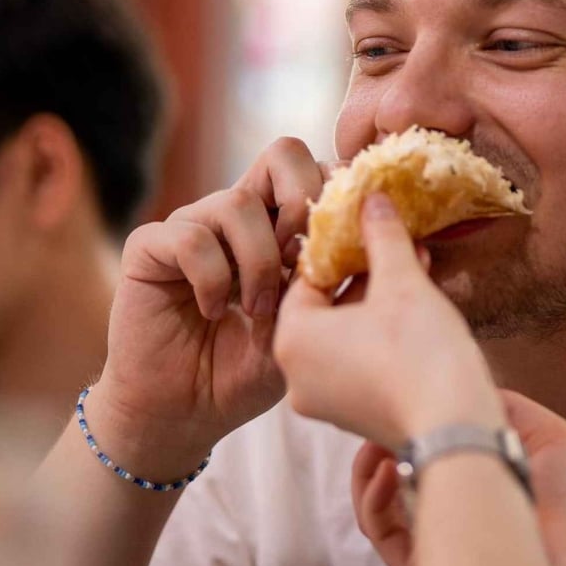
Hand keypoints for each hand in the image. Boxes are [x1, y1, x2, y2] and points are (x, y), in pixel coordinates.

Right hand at [89, 138, 332, 473]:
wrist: (185, 412)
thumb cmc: (248, 371)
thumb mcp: (311, 330)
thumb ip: (347, 288)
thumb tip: (415, 251)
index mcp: (278, 223)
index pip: (318, 169)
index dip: (338, 198)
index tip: (341, 254)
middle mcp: (237, 212)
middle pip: (283, 153)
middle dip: (303, 206)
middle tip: (300, 265)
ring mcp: (192, 223)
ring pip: (238, 202)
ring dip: (259, 263)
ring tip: (257, 310)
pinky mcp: (150, 246)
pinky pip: (192, 238)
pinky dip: (212, 280)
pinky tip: (214, 312)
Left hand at [274, 193, 503, 449]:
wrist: (456, 430)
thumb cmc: (420, 353)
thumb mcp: (401, 282)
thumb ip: (382, 236)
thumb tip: (372, 198)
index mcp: (291, 339)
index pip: (306, 277)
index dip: (340, 247)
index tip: (367, 227)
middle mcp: (296, 376)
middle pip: (325, 307)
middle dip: (364, 274)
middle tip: (396, 245)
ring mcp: (323, 402)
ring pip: (344, 336)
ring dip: (377, 304)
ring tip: (415, 271)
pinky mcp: (353, 418)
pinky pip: (357, 364)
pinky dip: (380, 338)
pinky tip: (418, 312)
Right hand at [351, 390, 565, 565]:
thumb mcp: (548, 434)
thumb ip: (504, 407)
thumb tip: (462, 386)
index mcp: (479, 478)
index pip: (426, 449)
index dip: (407, 424)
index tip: (399, 399)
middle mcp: (455, 508)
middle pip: (391, 474)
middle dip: (374, 442)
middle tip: (372, 418)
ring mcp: (439, 538)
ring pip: (377, 507)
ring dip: (367, 469)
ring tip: (376, 445)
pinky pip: (382, 535)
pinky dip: (373, 502)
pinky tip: (387, 471)